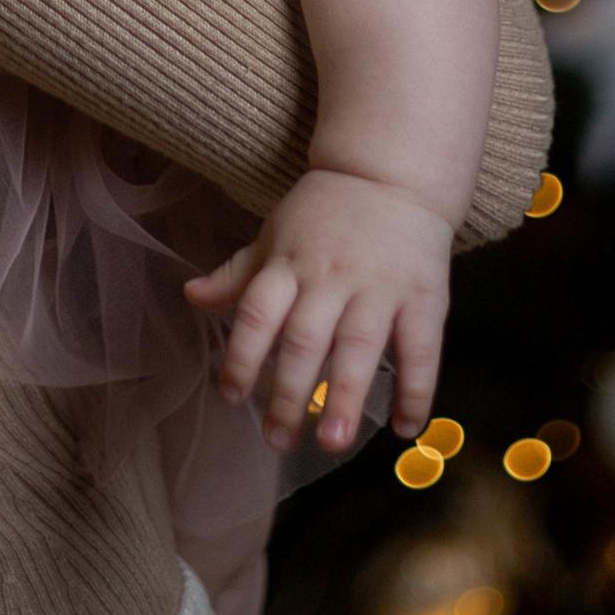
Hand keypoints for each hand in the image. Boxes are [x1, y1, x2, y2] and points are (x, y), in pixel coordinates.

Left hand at [185, 168, 454, 452]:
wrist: (392, 171)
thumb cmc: (326, 211)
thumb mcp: (276, 233)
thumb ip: (238, 273)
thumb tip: (191, 296)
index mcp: (289, 263)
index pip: (256, 315)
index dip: (241, 358)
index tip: (232, 398)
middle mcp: (330, 277)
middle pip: (304, 341)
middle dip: (289, 395)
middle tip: (278, 441)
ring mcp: (379, 288)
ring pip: (358, 348)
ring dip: (344, 398)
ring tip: (332, 442)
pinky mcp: (423, 296)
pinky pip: (420, 350)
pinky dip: (415, 390)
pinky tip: (404, 428)